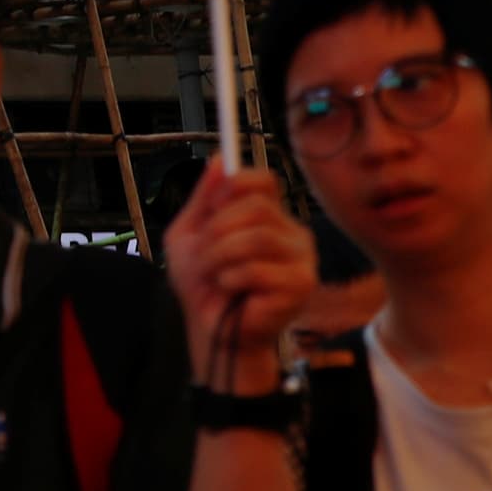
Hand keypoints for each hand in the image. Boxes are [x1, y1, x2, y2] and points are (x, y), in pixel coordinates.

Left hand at [165, 162, 315, 382]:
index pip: (262, 180)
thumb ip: (204, 198)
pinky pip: (258, 269)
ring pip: (256, 237)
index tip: (210, 211)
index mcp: (270, 217)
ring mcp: (301, 259)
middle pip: (255, 207)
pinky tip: (229, 290)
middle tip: (204, 256)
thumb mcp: (190, 234)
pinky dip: (230, 279)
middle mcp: (292, 233)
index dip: (231, 189)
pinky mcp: (300, 285)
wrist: (211, 331)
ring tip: (213, 275)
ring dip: (218, 257)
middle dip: (216, 232)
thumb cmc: (205, 286)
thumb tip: (218, 159)